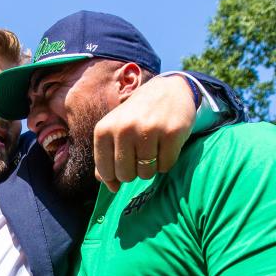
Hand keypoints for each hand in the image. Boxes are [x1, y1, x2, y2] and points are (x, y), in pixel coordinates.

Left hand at [93, 74, 195, 191]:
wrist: (169, 90)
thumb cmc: (137, 115)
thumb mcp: (114, 130)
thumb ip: (106, 156)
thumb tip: (110, 185)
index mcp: (104, 129)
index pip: (105, 172)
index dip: (115, 175)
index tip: (123, 165)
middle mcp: (124, 129)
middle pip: (126, 176)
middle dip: (134, 172)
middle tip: (140, 156)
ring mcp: (148, 130)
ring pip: (146, 173)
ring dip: (151, 167)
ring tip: (153, 149)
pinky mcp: (171, 133)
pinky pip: (165, 166)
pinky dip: (166, 162)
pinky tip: (165, 146)